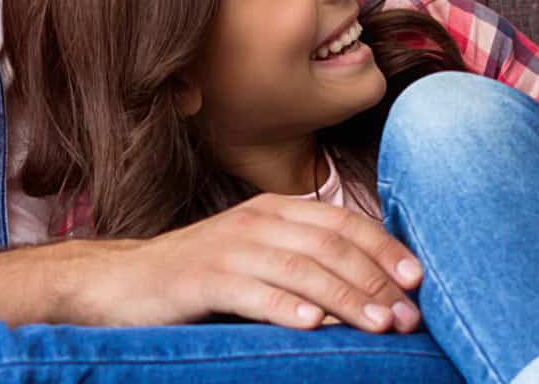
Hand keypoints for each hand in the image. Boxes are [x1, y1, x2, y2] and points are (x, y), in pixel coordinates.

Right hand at [67, 195, 426, 332]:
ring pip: (300, 269)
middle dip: (375, 282)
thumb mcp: (258, 260)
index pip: (343, 223)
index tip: (417, 281)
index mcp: (275, 211)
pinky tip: (313, 326)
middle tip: (407, 318)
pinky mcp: (201, 278)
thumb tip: (372, 292)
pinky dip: (286, 308)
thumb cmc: (201, 277)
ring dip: (345, 298)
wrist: (122, 283)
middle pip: (330, 247)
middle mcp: (256, 221)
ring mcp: (228, 248)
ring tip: (377, 325)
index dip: (384, 250)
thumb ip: (305, 264)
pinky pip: (252, 291)